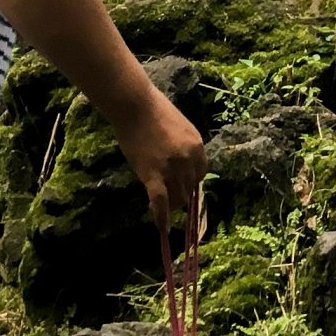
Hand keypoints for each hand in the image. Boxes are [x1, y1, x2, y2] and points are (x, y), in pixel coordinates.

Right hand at [116, 88, 206, 228]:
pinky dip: (161, 217)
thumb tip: (182, 168)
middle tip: (168, 199)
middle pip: (189, 188)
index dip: (190, 182)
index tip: (182, 187)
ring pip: (177, 198)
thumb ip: (184, 148)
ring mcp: (172, 167)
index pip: (200, 174)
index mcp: (198, 145)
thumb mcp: (180, 128)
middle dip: (180, 195)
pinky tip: (162, 229)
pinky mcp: (153, 174)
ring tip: (161, 209)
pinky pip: (160, 201)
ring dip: (171, 206)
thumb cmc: (154, 111)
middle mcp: (189, 159)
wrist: (135, 105)